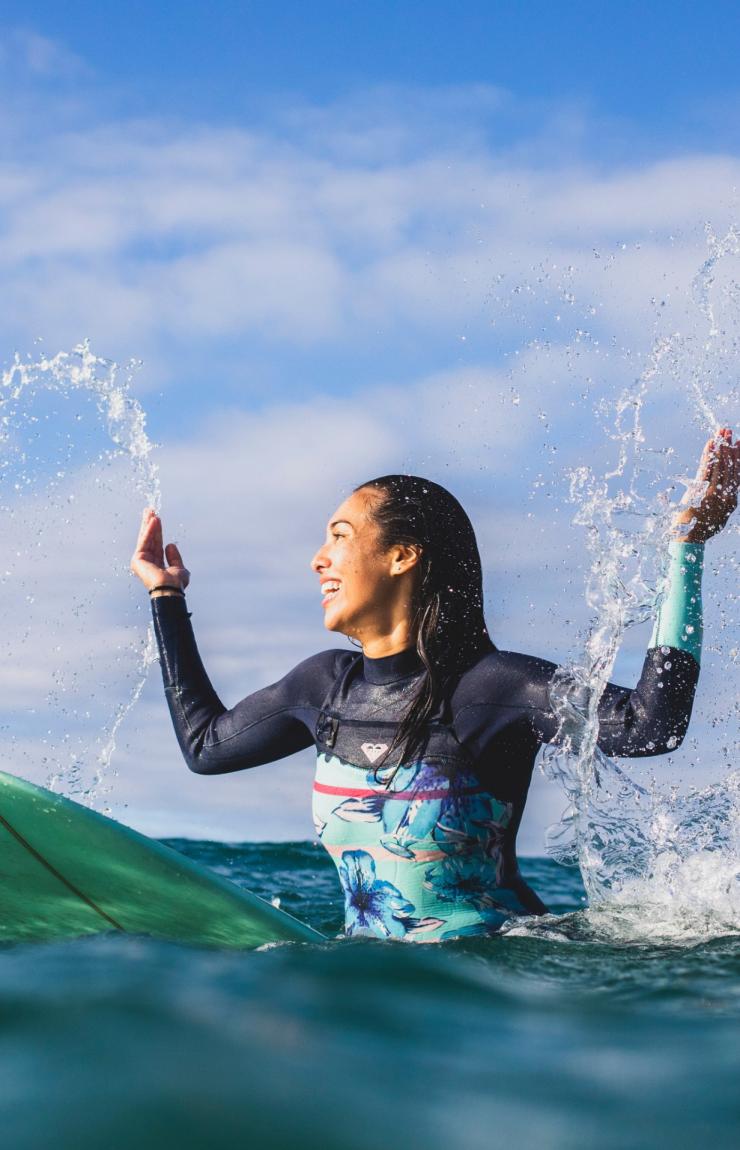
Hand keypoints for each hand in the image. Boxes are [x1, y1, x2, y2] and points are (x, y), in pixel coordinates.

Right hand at [130, 508, 189, 591]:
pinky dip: (148, 531)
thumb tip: (170, 544)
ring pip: (145, 538)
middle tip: (149, 509)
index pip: (156, 543)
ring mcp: (141, 561)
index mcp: (156, 564)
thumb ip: (174, 557)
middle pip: (148, 538)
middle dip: (149, 524)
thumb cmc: (176, 583)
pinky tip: (152, 521)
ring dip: (148, 524)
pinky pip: (144, 542)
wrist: (170, 589)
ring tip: (150, 511)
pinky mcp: (137, 559)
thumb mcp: (179, 568)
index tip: (157, 518)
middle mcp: (147, 562)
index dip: (157, 531)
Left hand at [673, 428, 738, 542]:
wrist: (689, 538)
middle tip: (729, 431)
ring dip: (720, 447)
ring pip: (720, 465)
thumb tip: (724, 498)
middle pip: (730, 466)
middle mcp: (726, 495)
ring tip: (721, 432)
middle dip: (730, 447)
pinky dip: (708, 455)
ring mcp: (714, 492)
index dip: (738, 458)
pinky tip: (710, 443)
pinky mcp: (702, 490)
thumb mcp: (716, 518)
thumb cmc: (700, 530)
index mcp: (731, 501)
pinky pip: (707, 468)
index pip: (737, 474)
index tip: (739, 444)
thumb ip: (721, 505)